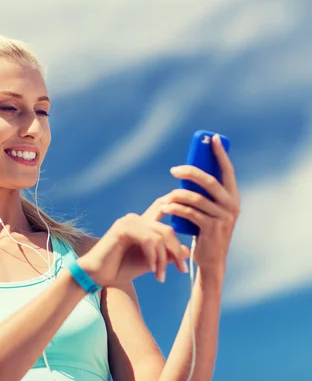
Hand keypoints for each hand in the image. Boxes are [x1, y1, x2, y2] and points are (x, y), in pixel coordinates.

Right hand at [78, 211, 190, 286]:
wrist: (97, 276)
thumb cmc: (120, 269)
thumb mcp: (150, 263)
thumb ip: (166, 255)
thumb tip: (188, 250)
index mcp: (142, 223)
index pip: (163, 210)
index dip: (178, 208)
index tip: (196, 219)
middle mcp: (136, 218)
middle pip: (167, 228)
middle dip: (177, 251)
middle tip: (182, 270)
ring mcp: (129, 221)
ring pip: (160, 236)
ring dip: (164, 259)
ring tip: (160, 276)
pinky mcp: (123, 228)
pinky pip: (149, 240)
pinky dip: (153, 257)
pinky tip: (151, 269)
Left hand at [161, 134, 240, 273]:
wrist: (211, 260)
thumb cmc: (205, 231)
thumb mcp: (209, 210)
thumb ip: (204, 194)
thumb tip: (187, 171)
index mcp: (233, 197)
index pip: (227, 170)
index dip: (220, 153)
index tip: (212, 137)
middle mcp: (232, 205)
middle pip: (209, 181)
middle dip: (191, 172)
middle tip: (174, 169)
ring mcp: (223, 217)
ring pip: (196, 198)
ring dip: (178, 194)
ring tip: (167, 196)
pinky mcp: (212, 229)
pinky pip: (190, 213)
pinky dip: (175, 209)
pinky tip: (166, 208)